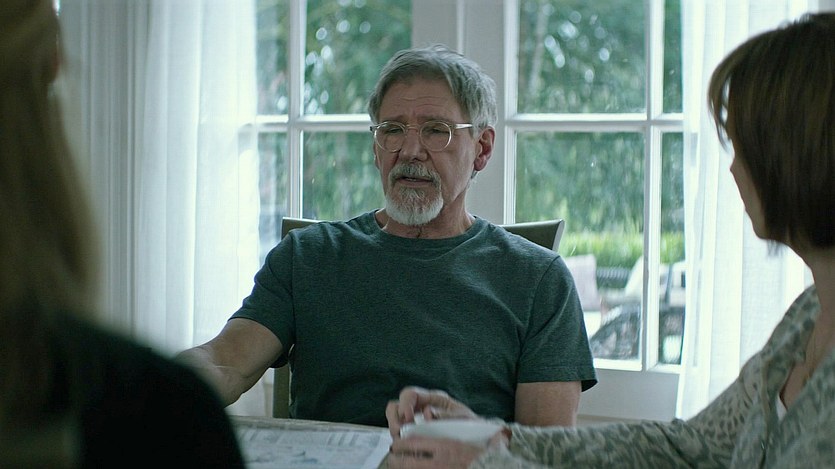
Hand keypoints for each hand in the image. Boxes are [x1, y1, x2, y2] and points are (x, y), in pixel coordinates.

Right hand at [386, 386, 477, 438]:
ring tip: (401, 439)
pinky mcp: (415, 434)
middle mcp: (421, 408)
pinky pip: (401, 434)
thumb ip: (445, 415)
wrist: (477, 438)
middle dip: (394, 417)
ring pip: (395, 419)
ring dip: (395, 428)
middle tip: (399, 430)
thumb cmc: (469, 425)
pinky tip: (408, 446)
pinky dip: (400, 439)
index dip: (405, 405)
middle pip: (396, 405)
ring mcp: (416, 421)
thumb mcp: (462, 418)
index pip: (410, 394)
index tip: (408, 419)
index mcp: (432, 399)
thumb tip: (427, 413)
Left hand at [387, 431, 508, 468]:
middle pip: (408, 461)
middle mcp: (439, 462)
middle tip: (391, 458)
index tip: (397, 443)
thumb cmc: (493, 460)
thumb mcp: (489, 444)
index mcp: (447, 447)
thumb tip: (502, 431)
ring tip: (395, 466)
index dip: (403, 443)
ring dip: (402, 468)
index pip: (416, 443)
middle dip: (397, 460)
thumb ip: (488, 436)